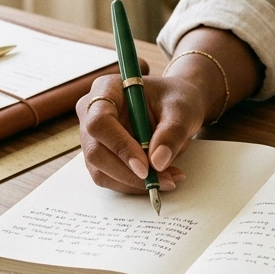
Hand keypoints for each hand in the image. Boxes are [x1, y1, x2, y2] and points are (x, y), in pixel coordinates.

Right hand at [75, 73, 210, 193]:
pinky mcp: (101, 156)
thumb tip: (157, 163)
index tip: (145, 167)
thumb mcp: (182, 110)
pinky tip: (160, 178)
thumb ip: (172, 132)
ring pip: (101, 170)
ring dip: (133, 182)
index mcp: (107, 89)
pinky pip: (110, 178)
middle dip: (128, 172)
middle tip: (162, 180)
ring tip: (168, 179)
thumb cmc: (176, 100)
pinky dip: (134, 184)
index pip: (100, 121)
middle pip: (95, 151)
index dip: (120, 146)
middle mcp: (92, 112)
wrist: (175, 107)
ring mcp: (92, 137)